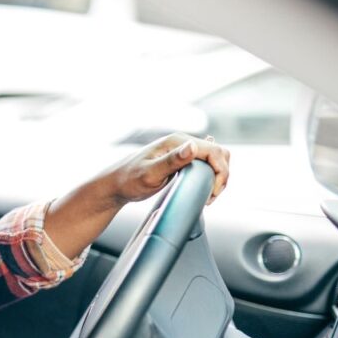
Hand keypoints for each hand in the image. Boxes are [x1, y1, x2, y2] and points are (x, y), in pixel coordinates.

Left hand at [108, 132, 230, 205]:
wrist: (116, 185)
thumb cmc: (128, 180)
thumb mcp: (150, 173)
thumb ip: (171, 161)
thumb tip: (192, 147)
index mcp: (177, 142)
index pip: (213, 150)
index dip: (220, 171)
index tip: (213, 191)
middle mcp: (182, 143)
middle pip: (219, 153)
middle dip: (222, 175)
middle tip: (211, 195)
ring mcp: (182, 152)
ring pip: (215, 159)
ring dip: (218, 177)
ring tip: (207, 196)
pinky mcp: (181, 162)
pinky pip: (205, 165)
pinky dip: (211, 176)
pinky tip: (205, 187)